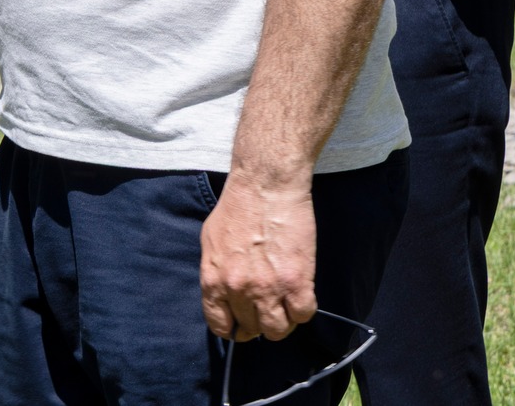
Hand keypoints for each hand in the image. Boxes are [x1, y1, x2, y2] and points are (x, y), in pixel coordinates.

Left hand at [199, 173, 316, 341]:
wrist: (265, 185)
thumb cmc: (238, 206)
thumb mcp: (211, 241)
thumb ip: (216, 272)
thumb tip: (224, 294)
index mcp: (213, 280)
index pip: (220, 325)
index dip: (233, 327)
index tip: (243, 323)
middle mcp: (238, 290)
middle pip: (252, 329)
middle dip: (259, 321)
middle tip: (268, 306)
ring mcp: (268, 289)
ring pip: (278, 330)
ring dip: (283, 321)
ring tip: (285, 303)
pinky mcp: (296, 282)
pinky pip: (303, 314)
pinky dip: (303, 309)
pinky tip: (301, 294)